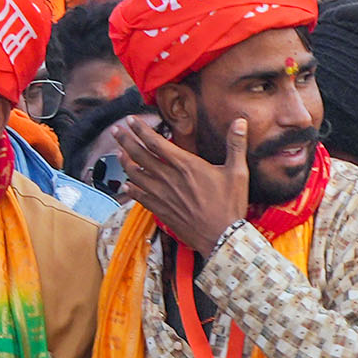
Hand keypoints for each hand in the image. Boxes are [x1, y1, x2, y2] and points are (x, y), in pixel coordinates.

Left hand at [112, 116, 245, 253]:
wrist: (221, 237)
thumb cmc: (230, 205)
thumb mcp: (238, 172)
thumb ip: (236, 145)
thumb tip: (240, 122)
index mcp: (186, 165)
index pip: (156, 142)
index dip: (141, 129)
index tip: (132, 119)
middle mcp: (169, 178)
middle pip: (139, 155)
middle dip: (125, 140)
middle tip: (116, 130)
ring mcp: (162, 195)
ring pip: (135, 175)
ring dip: (124, 162)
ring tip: (118, 152)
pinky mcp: (160, 210)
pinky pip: (139, 196)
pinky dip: (130, 188)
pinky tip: (126, 183)